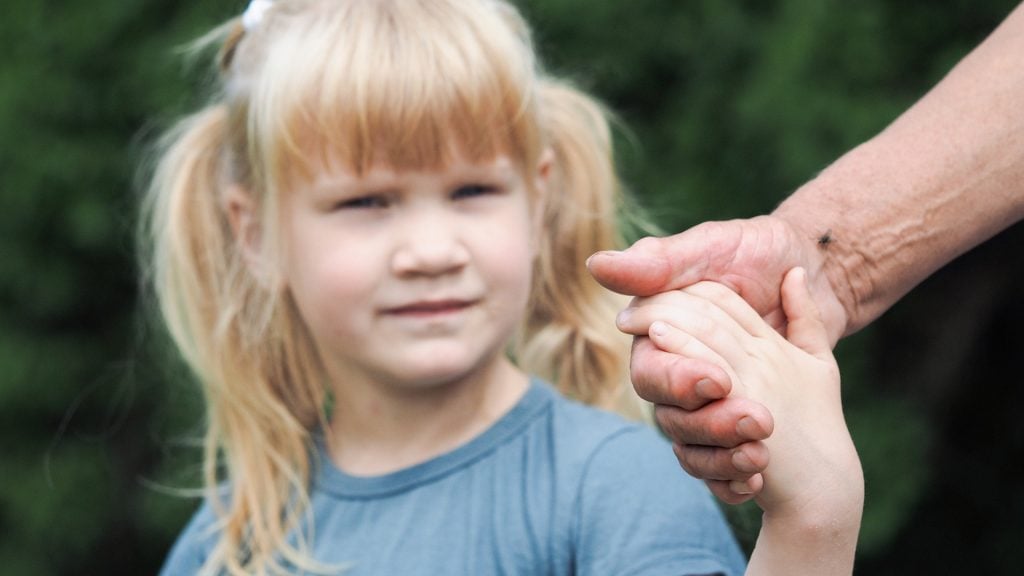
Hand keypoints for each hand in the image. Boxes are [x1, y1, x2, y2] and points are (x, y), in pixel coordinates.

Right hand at [587, 215, 846, 500]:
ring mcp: (709, 403)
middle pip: (672, 417)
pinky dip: (737, 477)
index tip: (720, 380)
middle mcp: (678, 374)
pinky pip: (724, 466)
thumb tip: (596, 265)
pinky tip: (759, 478)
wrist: (821, 271)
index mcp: (660, 337)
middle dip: (711, 424)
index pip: (650, 372)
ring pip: (695, 447)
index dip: (678, 381)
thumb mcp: (713, 247)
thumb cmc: (758, 251)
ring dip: (726, 454)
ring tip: (763, 451)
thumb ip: (657, 263)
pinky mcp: (737, 423)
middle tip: (758, 419)